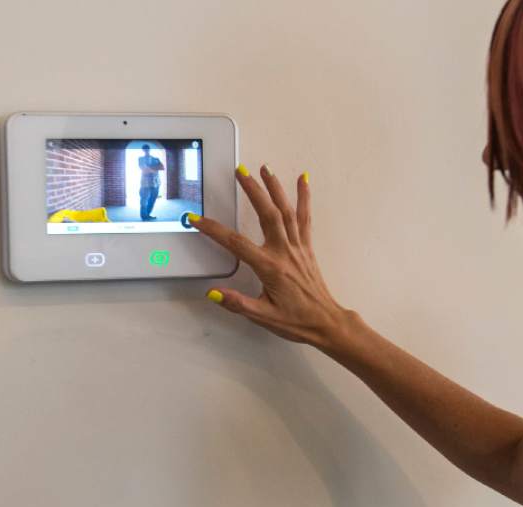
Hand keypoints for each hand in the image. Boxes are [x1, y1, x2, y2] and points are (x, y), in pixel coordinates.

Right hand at [189, 164, 353, 349]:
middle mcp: (285, 252)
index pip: (236, 243)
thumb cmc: (296, 321)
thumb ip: (237, 303)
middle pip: (267, 214)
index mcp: (270, 267)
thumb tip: (214, 293)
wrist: (325, 322)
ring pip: (286, 210)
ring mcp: (297, 247)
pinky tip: (303, 179)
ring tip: (264, 168)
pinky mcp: (306, 247)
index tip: (197, 219)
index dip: (214, 230)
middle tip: (240, 172)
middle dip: (253, 190)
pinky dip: (304, 197)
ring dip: (275, 187)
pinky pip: (305, 217)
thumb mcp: (263, 316)